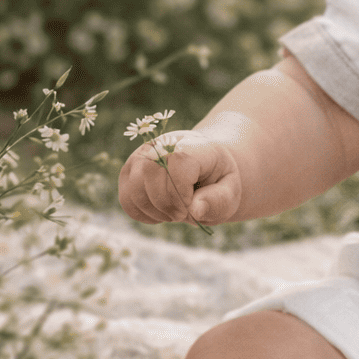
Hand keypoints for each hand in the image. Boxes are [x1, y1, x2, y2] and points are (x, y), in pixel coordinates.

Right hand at [118, 130, 241, 225]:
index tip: (192, 207)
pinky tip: (161, 212)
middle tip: (183, 214)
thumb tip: (195, 210)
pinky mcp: (129, 172)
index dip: (182, 194)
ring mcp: (141, 157)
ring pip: (134, 190)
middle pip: (150, 175)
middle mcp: (161, 145)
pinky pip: (127, 200)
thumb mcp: (231, 191)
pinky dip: (143, 214)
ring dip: (155, 212)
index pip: (177, 164)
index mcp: (192, 145)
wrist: (204, 167)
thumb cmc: (218, 180)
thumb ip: (218, 200)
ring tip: (174, 213)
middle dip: (167, 205)